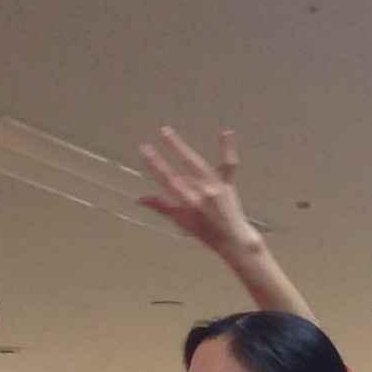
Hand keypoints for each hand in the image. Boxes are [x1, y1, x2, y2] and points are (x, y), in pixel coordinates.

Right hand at [138, 126, 262, 258]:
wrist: (233, 240)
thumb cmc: (205, 232)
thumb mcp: (181, 222)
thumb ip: (161, 207)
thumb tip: (138, 199)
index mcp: (189, 203)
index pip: (168, 180)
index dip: (155, 165)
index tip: (145, 150)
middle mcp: (203, 193)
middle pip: (185, 167)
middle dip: (173, 148)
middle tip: (162, 131)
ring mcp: (216, 187)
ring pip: (199, 163)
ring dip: (183, 147)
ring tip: (168, 131)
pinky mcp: (228, 184)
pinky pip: (229, 165)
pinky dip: (227, 149)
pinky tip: (226, 131)